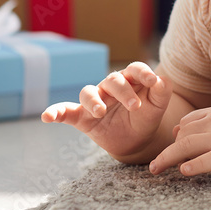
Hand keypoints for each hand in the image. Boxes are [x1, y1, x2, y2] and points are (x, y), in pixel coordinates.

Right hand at [41, 62, 170, 159]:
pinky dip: (55, 112)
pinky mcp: (82, 116)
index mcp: (131, 80)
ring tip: (101, 112)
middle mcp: (110, 87)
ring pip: (88, 92)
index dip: (143, 72)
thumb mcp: (158, 107)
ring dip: (93, 100)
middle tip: (135, 107)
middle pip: (113, 80)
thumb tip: (162, 80)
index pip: (135, 69)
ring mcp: (95, 100)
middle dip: (124, 92)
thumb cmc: (146, 117)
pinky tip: (47, 117)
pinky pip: (65, 111)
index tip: (153, 81)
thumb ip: (162, 93)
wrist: (136, 140)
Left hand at [148, 107, 210, 183]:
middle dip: (170, 150)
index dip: (177, 137)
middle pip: (182, 134)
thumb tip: (175, 128)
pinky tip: (183, 171)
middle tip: (158, 166)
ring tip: (156, 169)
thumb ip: (200, 125)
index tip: (174, 151)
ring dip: (167, 158)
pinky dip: (193, 166)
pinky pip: (205, 160)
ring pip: (186, 145)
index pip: (185, 122)